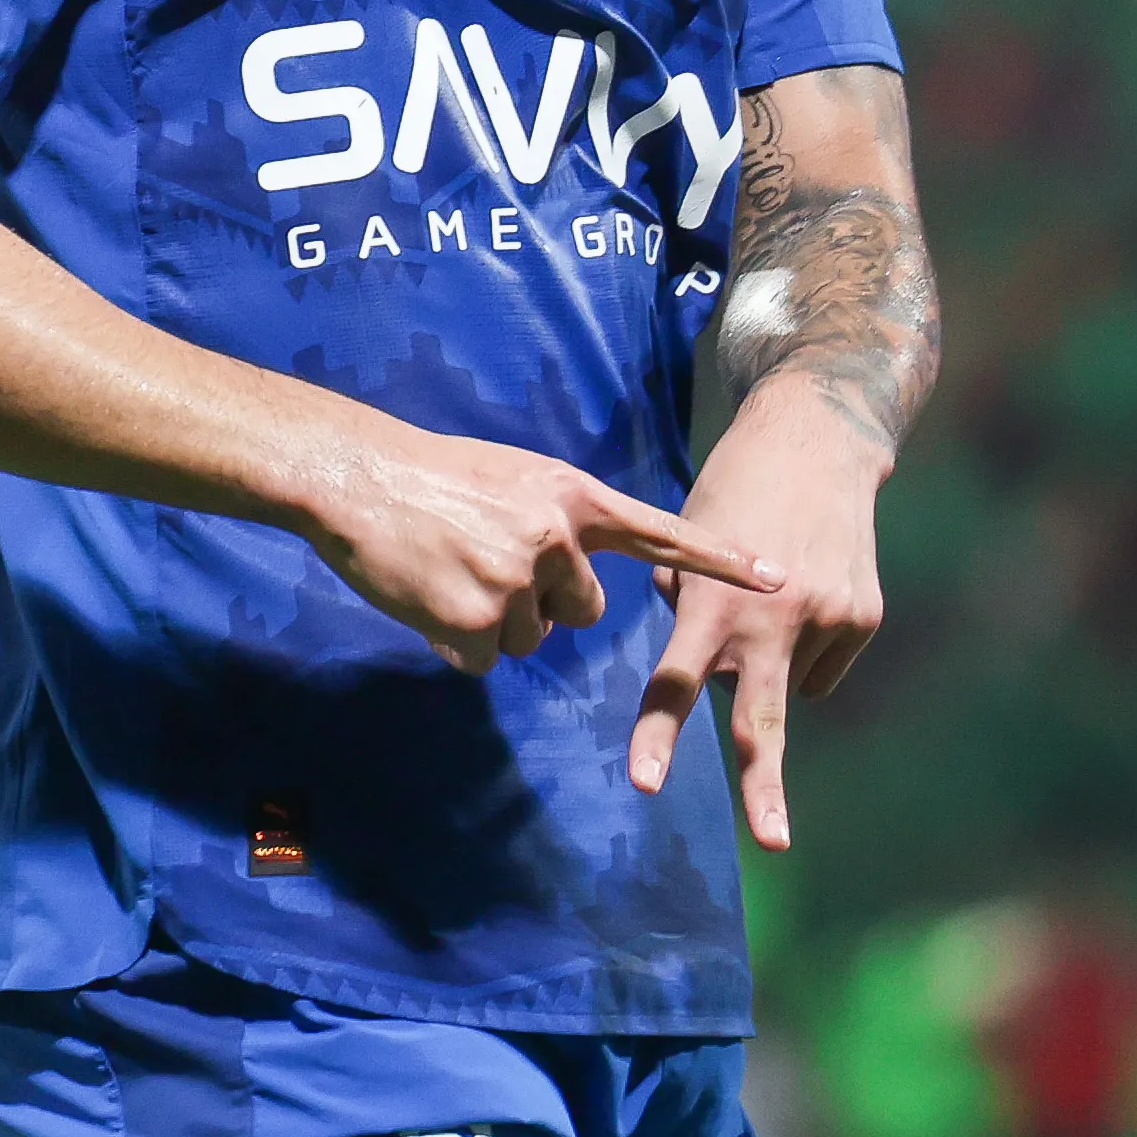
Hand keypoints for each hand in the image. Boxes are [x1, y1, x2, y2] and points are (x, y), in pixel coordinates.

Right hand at [304, 429, 769, 677]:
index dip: (722, 560)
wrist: (358, 477)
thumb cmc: (430, 475)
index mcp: (572, 497)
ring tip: (447, 572)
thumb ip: (555, 520)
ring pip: (527, 640)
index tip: (778, 578)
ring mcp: (515, 581)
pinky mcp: (474, 620)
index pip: (662, 534)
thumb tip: (564, 574)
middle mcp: (555, 538)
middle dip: (541, 608)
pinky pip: (481, 660)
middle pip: (581, 615)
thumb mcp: (514, 477)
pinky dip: (452, 643)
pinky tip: (427, 598)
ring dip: (489, 623)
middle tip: (485, 568)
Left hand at [632, 394, 888, 850]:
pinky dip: (806, 651)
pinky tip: (806, 598)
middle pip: (759, 720)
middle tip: (772, 843)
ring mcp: (825, 620)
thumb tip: (705, 675)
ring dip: (769, 666)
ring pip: (785, 690)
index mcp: (713, 603)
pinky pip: (820, 672)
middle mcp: (772, 618)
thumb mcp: (687, 541)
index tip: (643, 783)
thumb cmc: (733, 494)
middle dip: (762, 786)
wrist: (817, 441)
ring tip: (771, 596)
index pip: (675, 684)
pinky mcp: (864, 619)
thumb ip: (687, 609)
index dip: (658, 736)